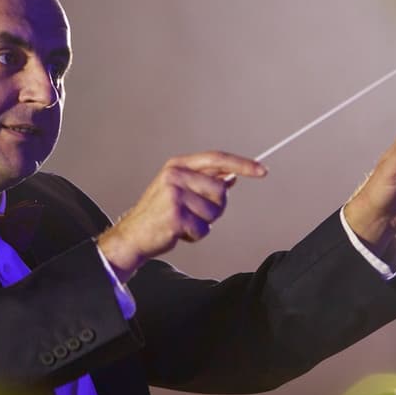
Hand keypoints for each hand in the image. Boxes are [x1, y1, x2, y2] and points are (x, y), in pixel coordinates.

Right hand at [97, 152, 266, 280]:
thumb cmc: (158, 213)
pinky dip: (195, 235)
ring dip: (203, 223)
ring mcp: (174, 196)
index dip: (242, 164)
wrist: (133, 235)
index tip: (262, 170)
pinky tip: (179, 232)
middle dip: (214, 207)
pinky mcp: (175, 217)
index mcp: (177, 165)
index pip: (217, 158)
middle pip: (220, 191)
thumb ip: (205, 181)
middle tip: (193, 212)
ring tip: (183, 222)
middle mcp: (175, 176)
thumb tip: (232, 176)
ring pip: (214, 212)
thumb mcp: (179, 189)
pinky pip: (204, 229)